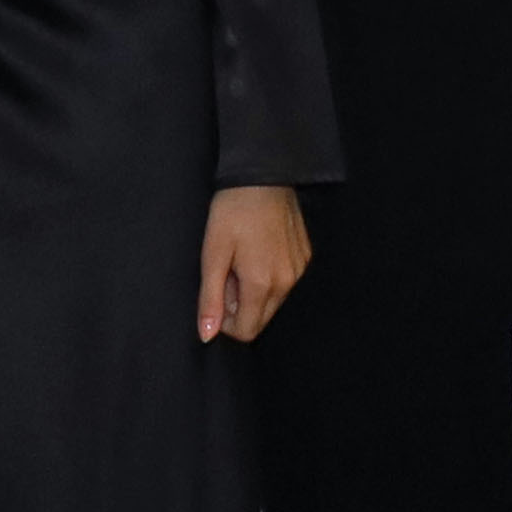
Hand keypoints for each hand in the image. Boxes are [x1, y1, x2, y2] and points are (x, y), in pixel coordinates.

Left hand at [196, 184, 306, 342]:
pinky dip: (268, 276)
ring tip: (241, 258)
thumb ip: (210, 298)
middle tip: (227, 271)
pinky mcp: (304, 257)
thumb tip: (207, 335)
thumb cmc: (232, 212)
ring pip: (273, 301)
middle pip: (260, 318)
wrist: (262, 176)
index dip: (225, 320)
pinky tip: (257, 249)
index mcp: (262, 285)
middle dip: (239, 305)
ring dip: (254, 290)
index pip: (246, 331)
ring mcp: (299, 270)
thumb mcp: (212, 254)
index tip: (217, 292)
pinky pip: (284, 282)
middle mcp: (287, 283)